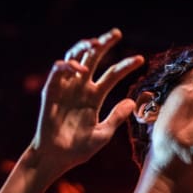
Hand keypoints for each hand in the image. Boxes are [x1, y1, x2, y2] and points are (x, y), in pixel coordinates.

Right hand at [31, 28, 143, 175]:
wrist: (56, 159)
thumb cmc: (78, 150)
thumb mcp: (103, 134)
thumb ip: (116, 117)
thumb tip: (133, 101)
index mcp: (94, 97)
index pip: (112, 75)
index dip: (126, 66)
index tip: (141, 59)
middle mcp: (80, 88)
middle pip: (93, 58)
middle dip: (104, 43)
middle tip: (117, 33)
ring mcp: (65, 88)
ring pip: (74, 58)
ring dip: (84, 47)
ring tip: (96, 42)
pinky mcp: (50, 92)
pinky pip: (58, 71)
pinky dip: (68, 66)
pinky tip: (80, 68)